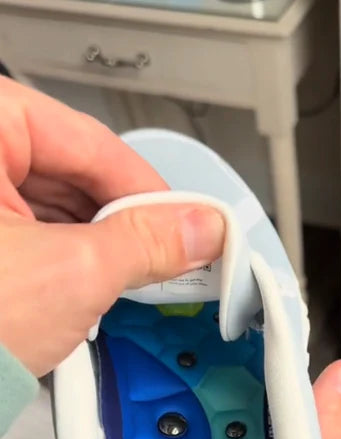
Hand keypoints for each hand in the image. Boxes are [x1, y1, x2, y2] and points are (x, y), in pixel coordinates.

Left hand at [0, 77, 223, 375]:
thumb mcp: (71, 273)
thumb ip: (146, 241)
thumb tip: (196, 228)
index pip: (88, 141)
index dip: (150, 188)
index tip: (189, 222)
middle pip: (72, 174)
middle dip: (126, 222)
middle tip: (171, 254)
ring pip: (54, 207)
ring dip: (101, 244)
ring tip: (135, 278)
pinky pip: (32, 235)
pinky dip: (70, 259)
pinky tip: (94, 284)